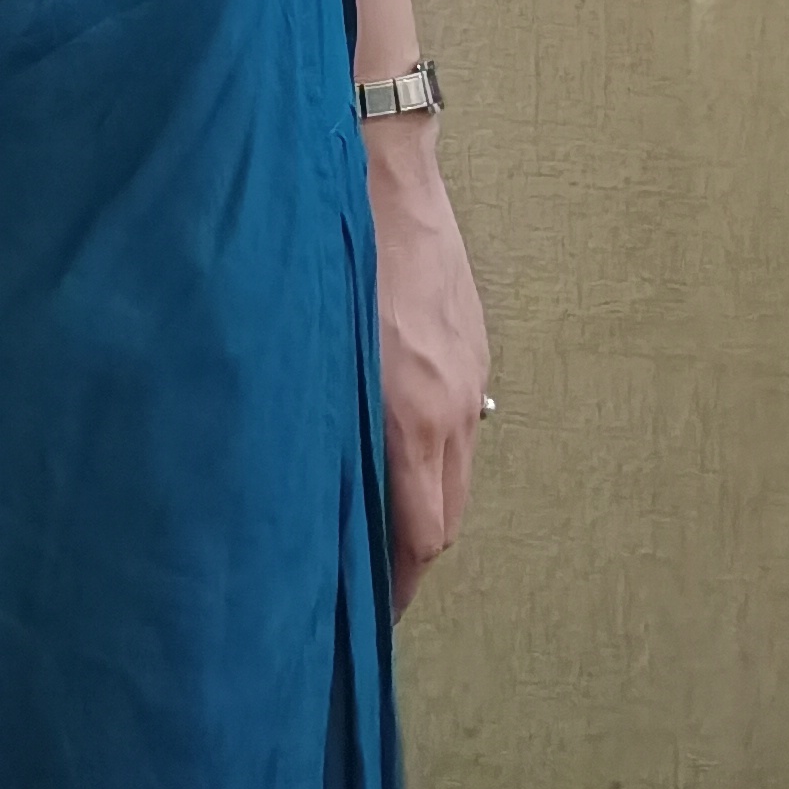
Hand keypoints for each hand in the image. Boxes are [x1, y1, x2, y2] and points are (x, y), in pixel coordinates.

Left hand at [359, 118, 489, 616]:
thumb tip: (312, 489)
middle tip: (372, 579)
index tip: (373, 614)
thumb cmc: (333, 257)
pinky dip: (440, 452)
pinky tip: (404, 444)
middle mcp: (452, 407)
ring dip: (429, 502)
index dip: (398, 585)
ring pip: (460, 473)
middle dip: (413, 555)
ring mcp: (471, 377)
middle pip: (447, 517)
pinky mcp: (476, 351)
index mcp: (410, 416)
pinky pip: (466, 425)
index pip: (421, 535)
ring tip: (384, 518)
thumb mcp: (316, 350)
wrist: (384, 175)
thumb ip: (325, 425)